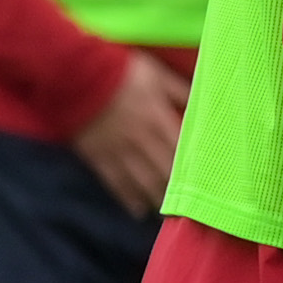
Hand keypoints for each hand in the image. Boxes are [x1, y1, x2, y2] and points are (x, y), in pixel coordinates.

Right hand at [73, 52, 189, 211]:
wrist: (77, 73)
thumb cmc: (121, 70)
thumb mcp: (156, 74)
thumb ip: (179, 90)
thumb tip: (202, 101)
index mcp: (158, 119)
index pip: (183, 151)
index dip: (195, 168)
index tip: (206, 181)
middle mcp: (142, 140)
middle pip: (166, 173)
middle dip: (179, 191)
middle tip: (191, 206)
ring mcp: (120, 151)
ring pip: (143, 184)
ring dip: (157, 200)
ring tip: (167, 212)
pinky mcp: (99, 157)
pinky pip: (117, 184)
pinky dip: (129, 199)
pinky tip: (138, 210)